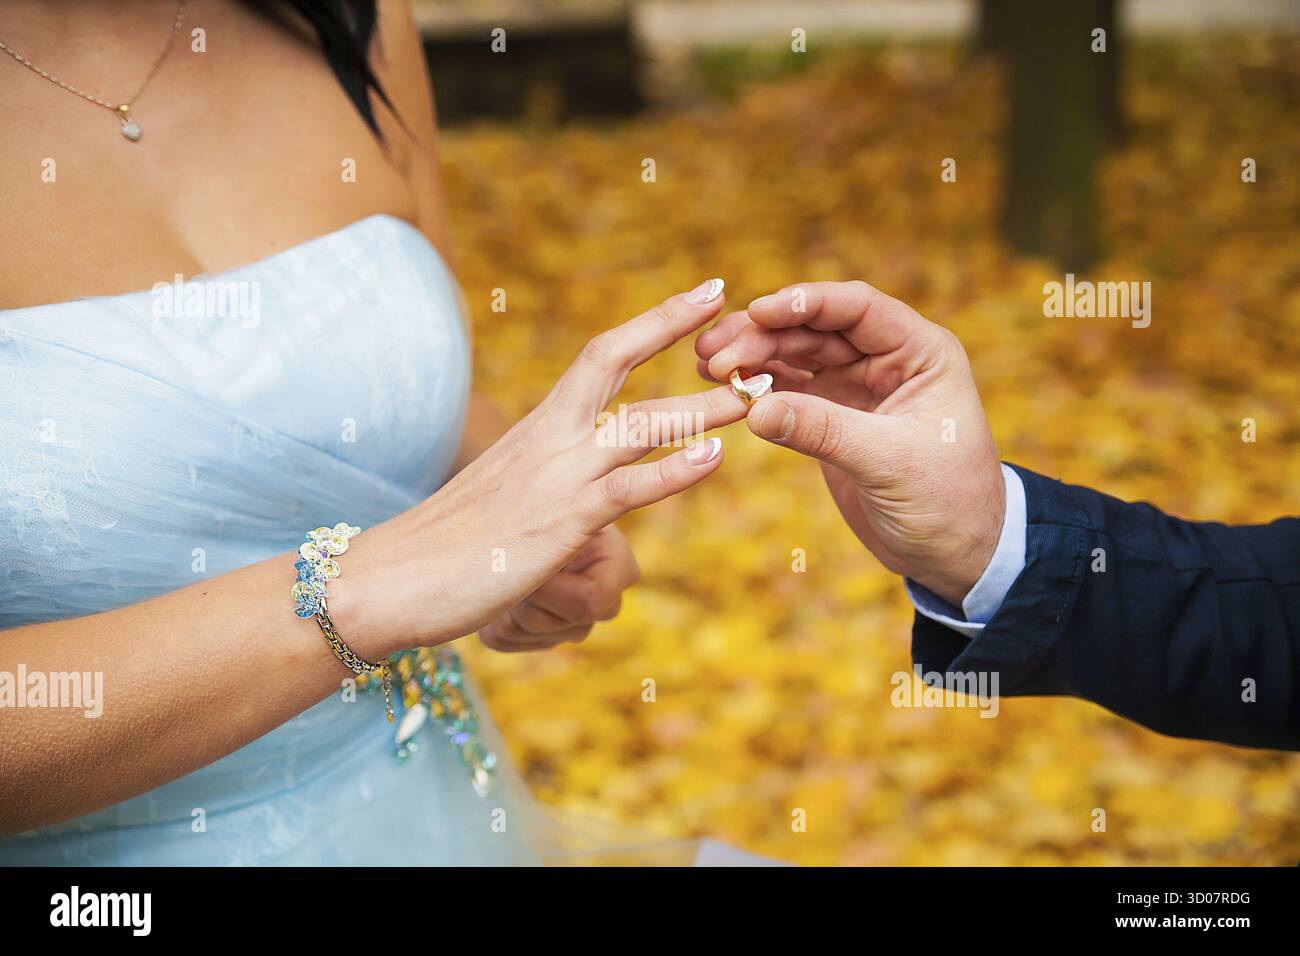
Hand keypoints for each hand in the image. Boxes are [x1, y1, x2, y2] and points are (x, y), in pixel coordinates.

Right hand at [334, 279, 751, 655]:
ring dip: (700, 408)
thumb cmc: (444, 543)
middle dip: (670, 325)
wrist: (386, 579)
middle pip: (614, 359)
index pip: (600, 355)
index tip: (700, 296)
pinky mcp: (558, 524)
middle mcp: (549, 439)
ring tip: (753, 393)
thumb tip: (573, 489)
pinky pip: (626, 491)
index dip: (652, 322)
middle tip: (729, 300)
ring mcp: (555, 478)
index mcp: (539, 428)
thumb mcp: (505, 496)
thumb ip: (546, 478)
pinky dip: (673, 472)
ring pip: (638, 427)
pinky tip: (714, 458)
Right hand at [695, 280, 1004, 606]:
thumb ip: (825, 431)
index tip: (757, 311)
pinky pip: (786, 391)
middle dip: (764, 335)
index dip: (806, 304)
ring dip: (752, 355)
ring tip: (705, 363)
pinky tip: (720, 387)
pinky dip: (754, 388)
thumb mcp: (890, 464)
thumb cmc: (947, 503)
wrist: (954, 555)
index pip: (857, 309)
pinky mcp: (831, 418)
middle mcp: (886, 361)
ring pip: (795, 355)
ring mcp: (855, 388)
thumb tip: (756, 409)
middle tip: (716, 355)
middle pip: (816, 328)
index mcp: (920, 353)